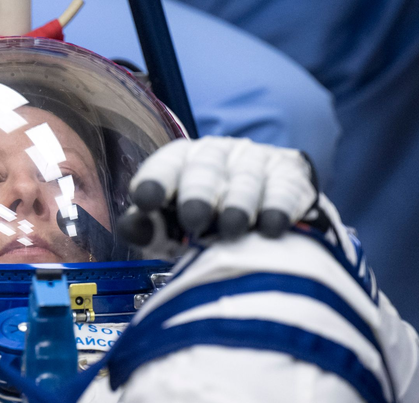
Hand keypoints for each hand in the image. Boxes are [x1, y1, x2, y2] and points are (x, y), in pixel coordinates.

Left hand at [118, 137, 317, 247]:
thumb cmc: (204, 225)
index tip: (145, 199)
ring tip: (232, 228)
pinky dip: (278, 207)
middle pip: (206, 169)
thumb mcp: (170, 229)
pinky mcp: (289, 175)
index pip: (166, 165)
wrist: (259, 221)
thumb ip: (148, 228)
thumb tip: (130, 227)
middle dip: (198, 193)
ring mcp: (255, 162)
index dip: (156, 181)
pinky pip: (284, 188)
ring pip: (246, 178)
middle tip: (193, 218)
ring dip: (239, 203)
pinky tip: (271, 226)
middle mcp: (217, 155)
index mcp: (181, 163)